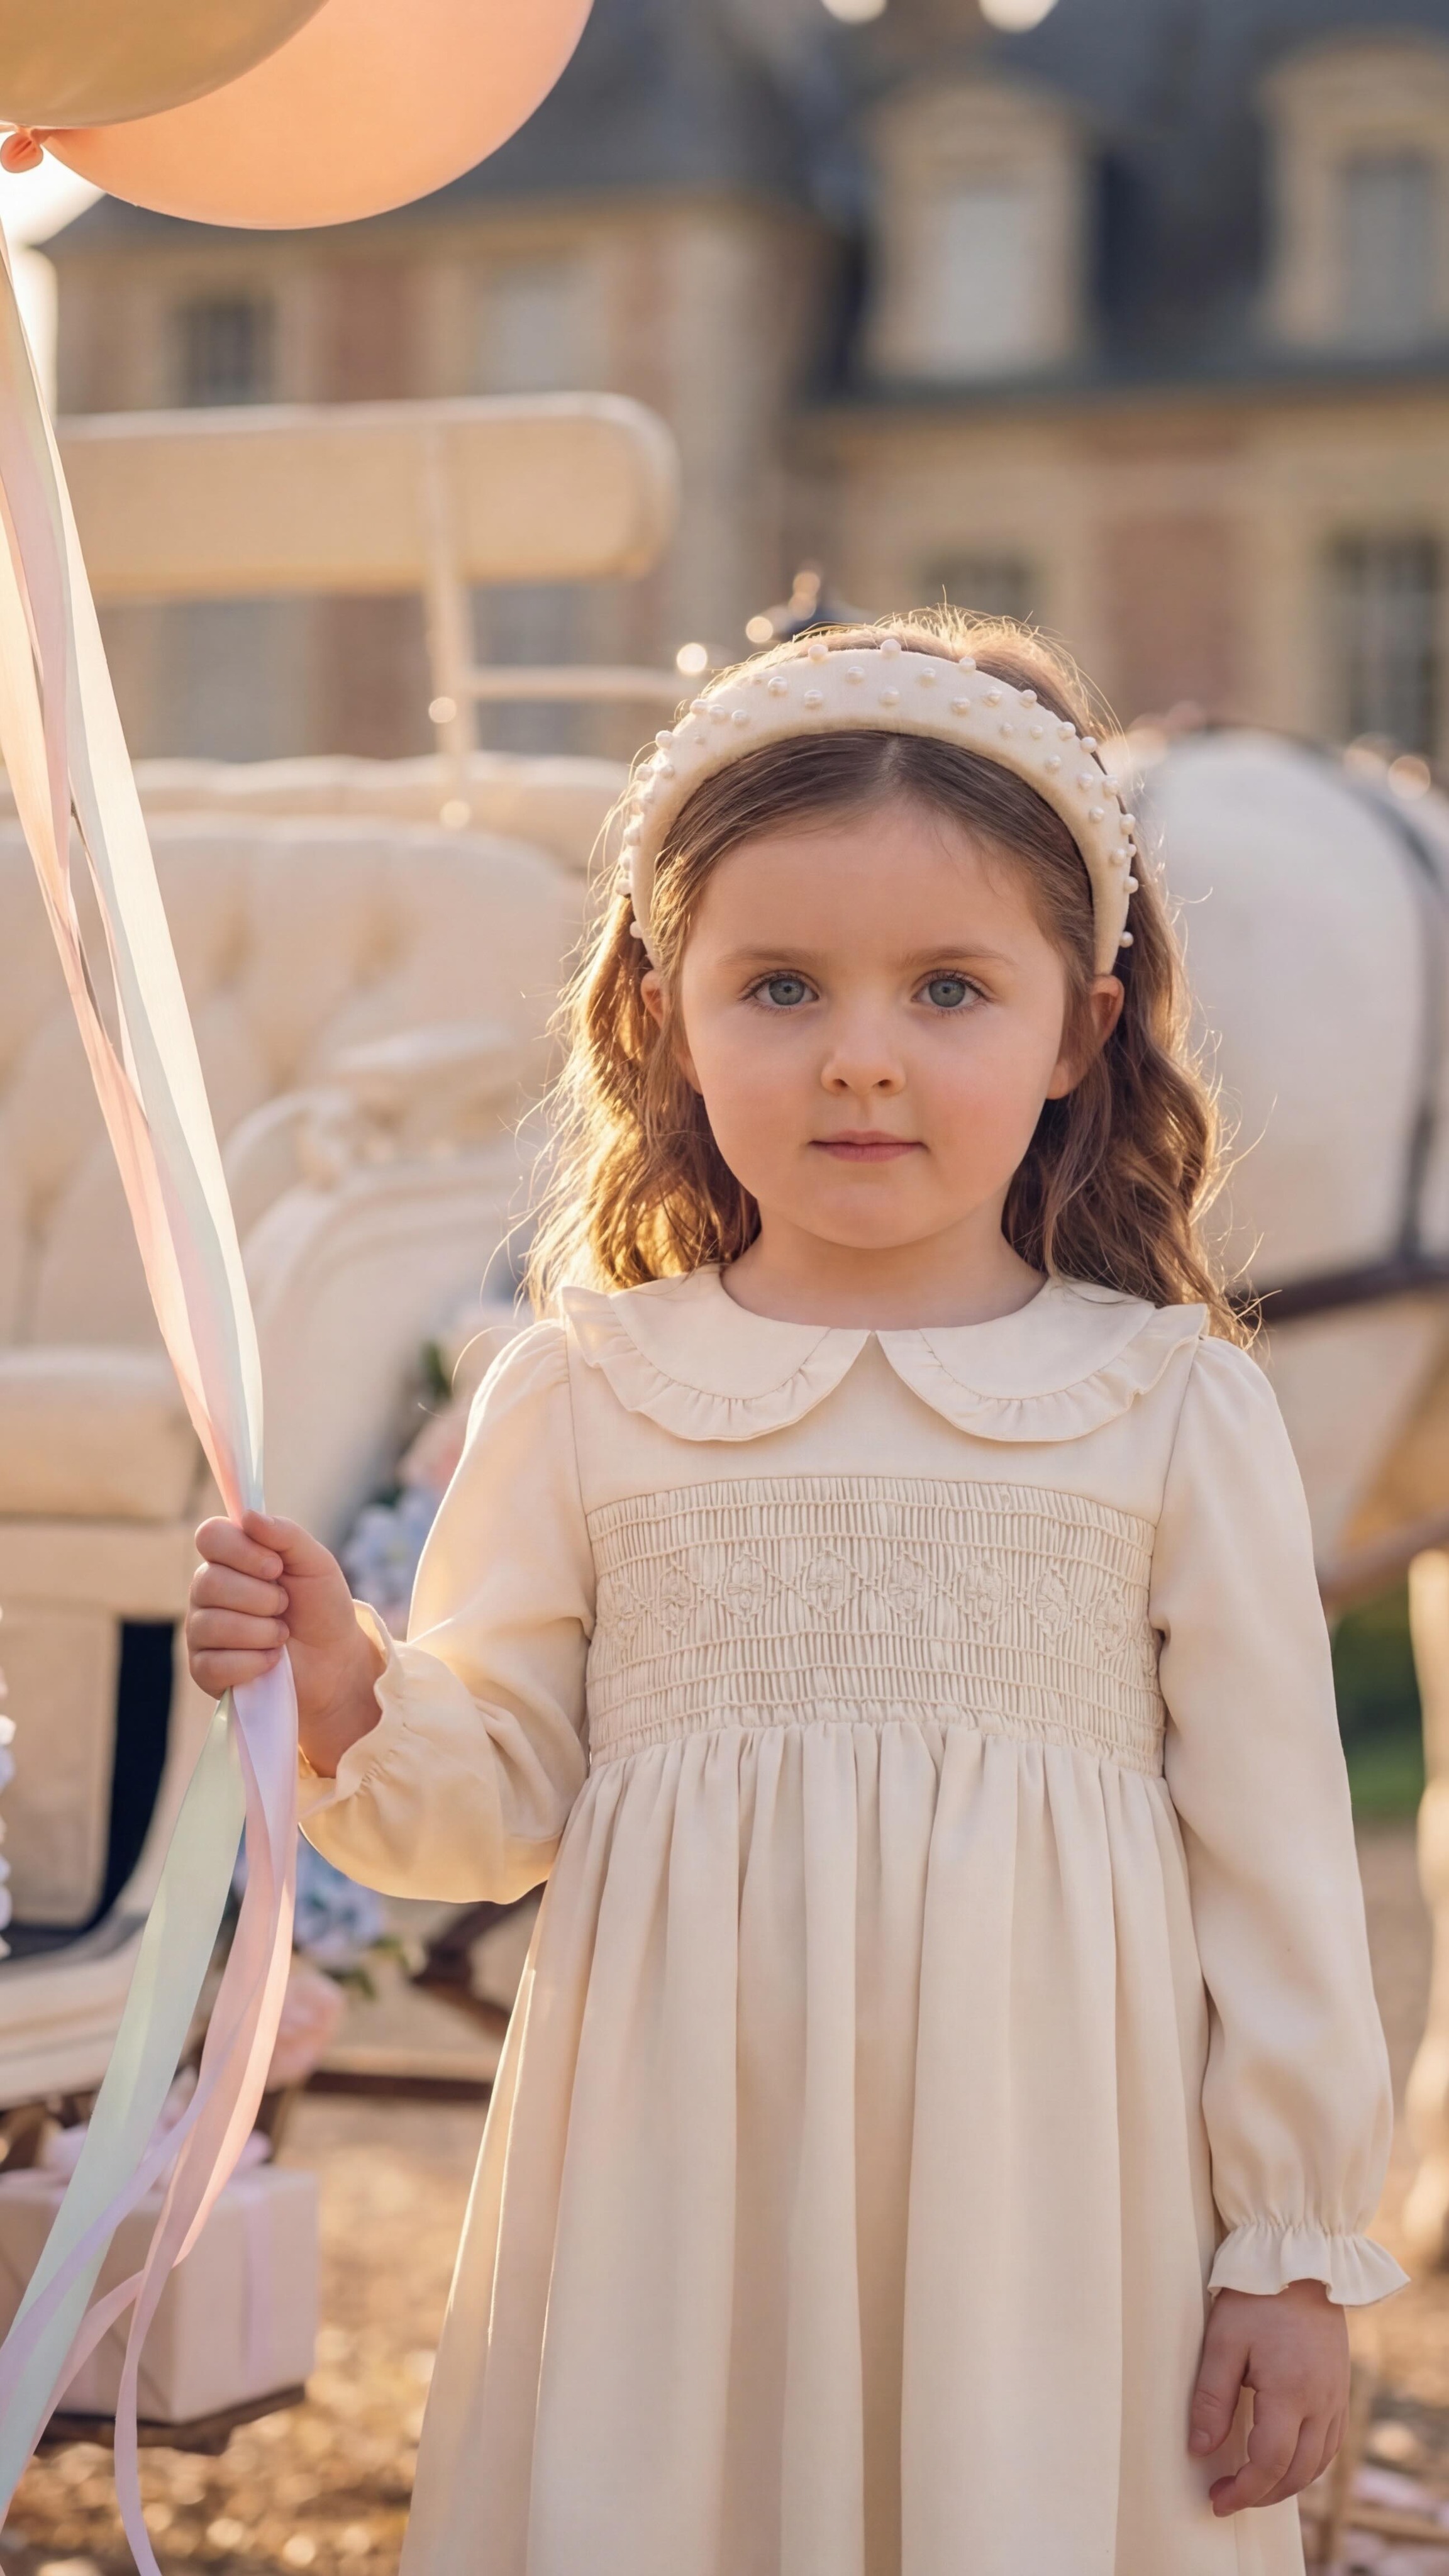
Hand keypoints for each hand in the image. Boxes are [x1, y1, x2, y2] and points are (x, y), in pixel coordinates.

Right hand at [188, 1509, 383, 1776]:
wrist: (335, 1661)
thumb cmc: (321, 1606)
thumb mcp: (315, 1563)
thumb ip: (286, 1535)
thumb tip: (248, 1516)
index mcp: (229, 1558)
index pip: (209, 1536)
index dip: (242, 1551)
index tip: (276, 1567)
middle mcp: (207, 1590)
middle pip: (209, 1582)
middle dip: (261, 1597)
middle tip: (284, 1606)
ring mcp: (201, 1631)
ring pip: (212, 1625)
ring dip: (262, 1632)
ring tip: (282, 1635)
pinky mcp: (204, 1670)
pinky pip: (214, 1664)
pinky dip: (254, 1663)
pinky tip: (271, 1660)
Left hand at [1189, 2279, 1349, 2514]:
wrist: (1300, 2262)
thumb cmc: (1256, 2297)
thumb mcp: (1223, 2342)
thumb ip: (1212, 2398)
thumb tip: (1199, 2448)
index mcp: (1291, 2393)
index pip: (1270, 2463)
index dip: (1243, 2490)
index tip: (1217, 2499)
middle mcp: (1321, 2403)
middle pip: (1297, 2473)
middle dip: (1262, 2494)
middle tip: (1229, 2496)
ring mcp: (1335, 2397)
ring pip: (1318, 2463)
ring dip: (1287, 2484)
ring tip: (1252, 2486)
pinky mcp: (1340, 2389)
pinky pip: (1331, 2444)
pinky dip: (1309, 2464)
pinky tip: (1286, 2462)